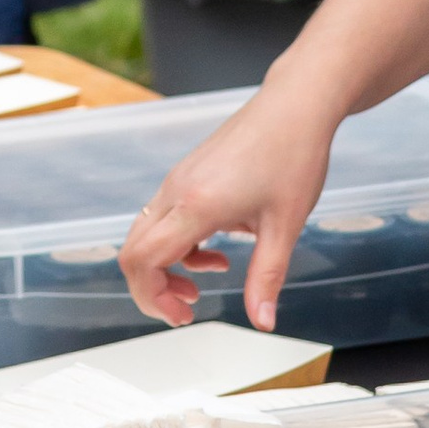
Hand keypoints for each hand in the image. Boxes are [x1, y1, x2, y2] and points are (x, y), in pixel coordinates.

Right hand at [118, 74, 343, 329]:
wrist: (295, 106)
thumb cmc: (293, 155)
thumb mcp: (285, 227)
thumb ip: (266, 279)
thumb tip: (262, 321)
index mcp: (196, 205)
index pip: (143, 261)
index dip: (153, 299)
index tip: (184, 316)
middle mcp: (177, 190)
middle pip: (133, 252)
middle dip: (152, 289)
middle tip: (186, 309)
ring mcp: (178, 179)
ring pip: (145, 235)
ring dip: (164, 267)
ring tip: (200, 284)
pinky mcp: (186, 174)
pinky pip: (162, 218)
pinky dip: (177, 245)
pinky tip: (216, 252)